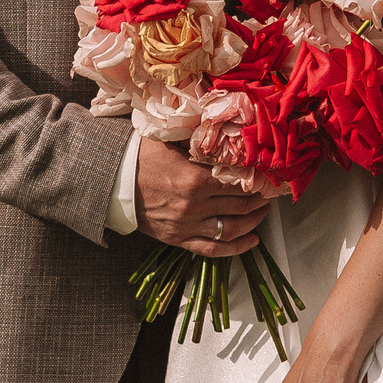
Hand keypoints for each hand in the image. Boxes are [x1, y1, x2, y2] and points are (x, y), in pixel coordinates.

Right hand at [136, 136, 268, 257]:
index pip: (238, 181)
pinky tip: (252, 241)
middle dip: (260, 198)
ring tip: (264, 212)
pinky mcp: (178, 239)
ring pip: (232, 229)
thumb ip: (200, 141)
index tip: (269, 174)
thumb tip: (227, 133)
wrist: (112, 180)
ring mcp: (186, 225)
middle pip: (240, 204)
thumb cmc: (140, 155)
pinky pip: (213, 250)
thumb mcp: (172, 140)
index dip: (258, 178)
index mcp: (194, 179)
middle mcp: (194, 205)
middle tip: (271, 191)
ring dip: (254, 221)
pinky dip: (236, 248)